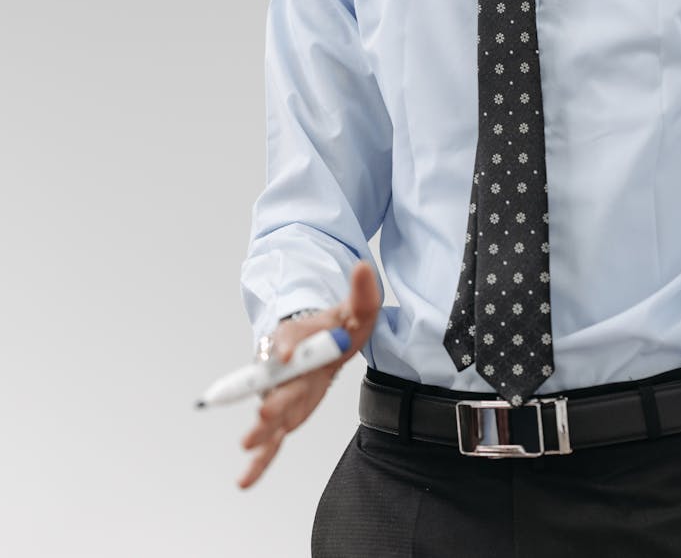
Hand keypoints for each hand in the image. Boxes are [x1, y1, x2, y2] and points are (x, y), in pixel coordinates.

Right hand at [237, 260, 380, 488]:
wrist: (323, 342)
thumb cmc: (336, 327)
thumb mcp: (356, 309)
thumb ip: (361, 292)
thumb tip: (365, 269)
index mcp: (298, 336)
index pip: (290, 337)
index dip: (289, 344)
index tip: (287, 352)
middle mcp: (284, 367)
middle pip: (276, 382)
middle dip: (272, 396)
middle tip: (266, 410)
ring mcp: (282, 393)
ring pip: (270, 412)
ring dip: (261, 427)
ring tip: (249, 443)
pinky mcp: (286, 416)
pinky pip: (272, 442)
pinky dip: (258, 462)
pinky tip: (244, 481)